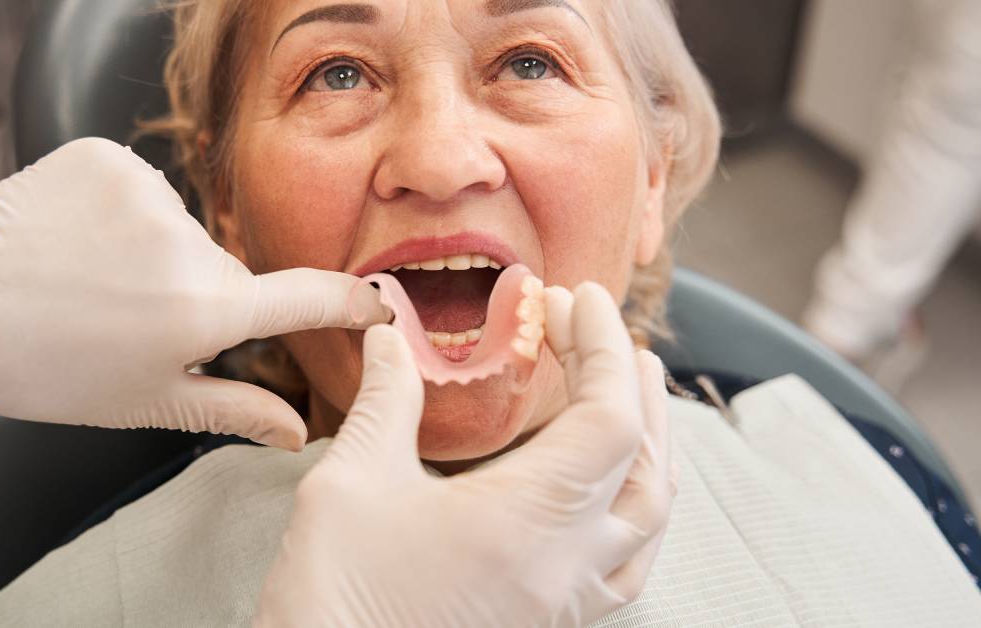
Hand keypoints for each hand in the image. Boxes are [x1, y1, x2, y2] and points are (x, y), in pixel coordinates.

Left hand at [0, 137, 387, 449]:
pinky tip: (78, 238)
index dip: (350, 302)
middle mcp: (186, 245)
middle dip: (201, 294)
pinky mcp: (111, 158)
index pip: (305, 298)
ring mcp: (147, 193)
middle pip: (227, 269)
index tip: (380, 303)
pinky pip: (143, 189)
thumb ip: (233, 409)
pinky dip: (121, 212)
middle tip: (137, 319)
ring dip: (156, 252)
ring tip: (95, 278)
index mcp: (203, 312)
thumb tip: (297, 431)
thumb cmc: (44, 368)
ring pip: (183, 229)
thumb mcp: (145, 400)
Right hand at [254, 282, 672, 626]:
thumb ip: (388, 400)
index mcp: (527, 525)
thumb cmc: (332, 598)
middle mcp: (564, 570)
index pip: (608, 420)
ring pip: (647, 524)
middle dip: (634, 390)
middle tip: (608, 335)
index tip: (577, 300)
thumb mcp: (350, 483)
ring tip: (627, 397)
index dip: (603, 348)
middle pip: (646, 468)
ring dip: (648, 450)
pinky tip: (605, 490)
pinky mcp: (545, 627)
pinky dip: (632, 512)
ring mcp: (561, 607)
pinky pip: (623, 568)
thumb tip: (393, 336)